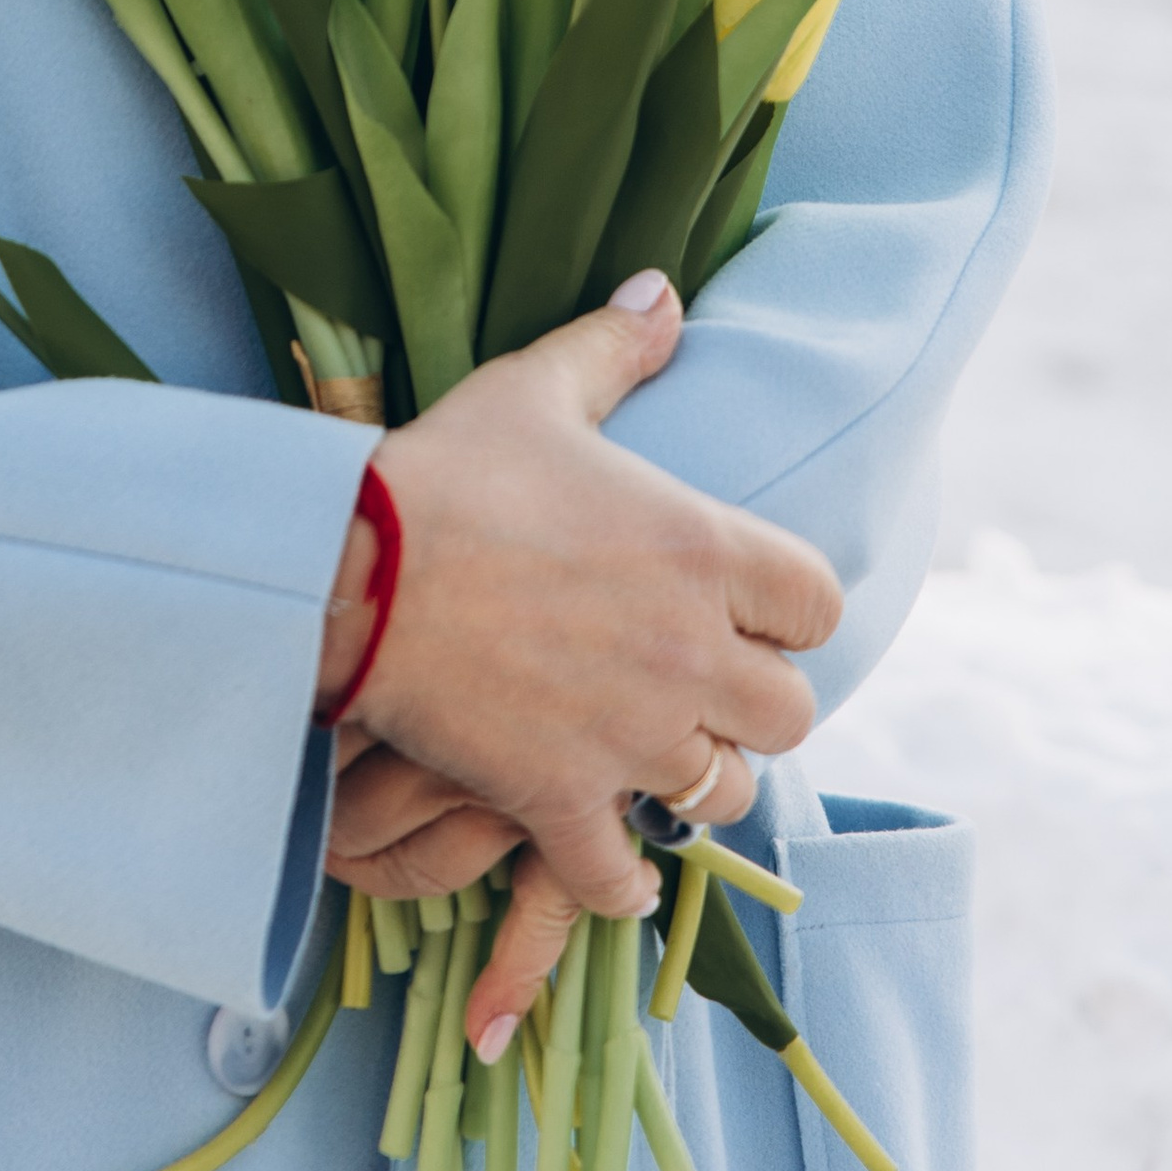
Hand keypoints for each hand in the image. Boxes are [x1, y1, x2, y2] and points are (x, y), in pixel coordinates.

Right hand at [352, 272, 839, 920]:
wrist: (352, 566)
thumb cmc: (449, 469)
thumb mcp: (535, 389)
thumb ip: (613, 347)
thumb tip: (664, 290)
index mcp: (706, 551)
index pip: (819, 603)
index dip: (788, 609)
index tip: (746, 607)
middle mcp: (692, 653)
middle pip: (788, 714)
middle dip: (751, 703)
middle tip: (700, 685)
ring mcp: (631, 735)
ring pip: (721, 792)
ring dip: (696, 778)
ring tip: (659, 758)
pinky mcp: (561, 796)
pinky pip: (620, 875)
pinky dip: (622, 880)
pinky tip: (618, 867)